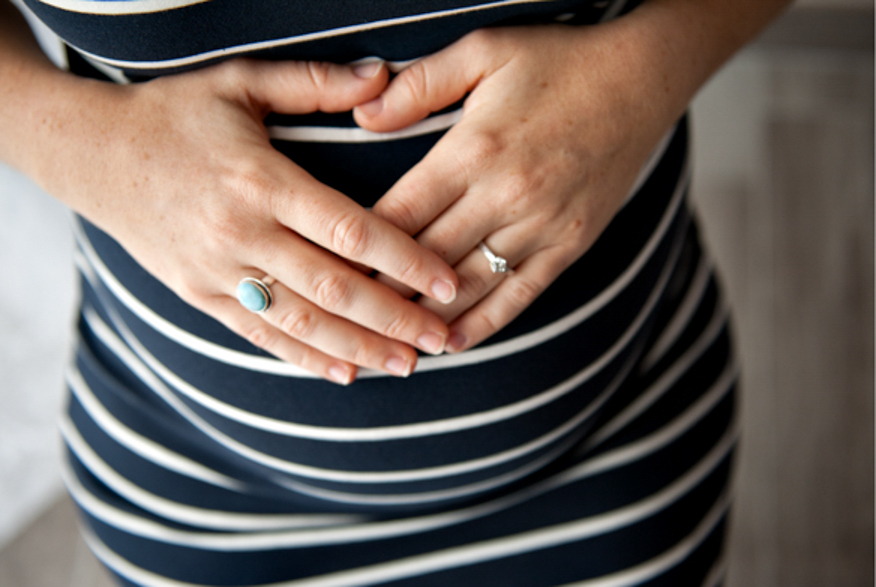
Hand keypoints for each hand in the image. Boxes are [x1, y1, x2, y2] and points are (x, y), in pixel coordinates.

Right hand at [39, 59, 459, 382]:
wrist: (91, 156)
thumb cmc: (174, 115)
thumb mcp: (240, 83)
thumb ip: (314, 83)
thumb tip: (384, 76)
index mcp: (261, 180)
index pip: (349, 231)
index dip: (405, 260)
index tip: (448, 282)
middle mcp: (240, 232)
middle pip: (333, 287)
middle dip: (394, 318)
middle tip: (442, 340)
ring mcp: (215, 270)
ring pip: (300, 320)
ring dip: (358, 348)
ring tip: (407, 365)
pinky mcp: (197, 295)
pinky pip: (258, 334)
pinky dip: (303, 357)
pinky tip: (344, 373)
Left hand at [354, 24, 684, 351]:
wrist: (641, 80)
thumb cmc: (556, 62)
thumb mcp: (483, 50)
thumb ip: (418, 85)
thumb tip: (362, 118)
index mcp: (474, 149)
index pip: (401, 212)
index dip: (360, 248)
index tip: (328, 272)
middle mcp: (506, 194)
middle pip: (428, 258)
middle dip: (381, 292)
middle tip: (342, 318)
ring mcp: (542, 225)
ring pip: (469, 286)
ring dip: (425, 319)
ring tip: (386, 343)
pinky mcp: (571, 244)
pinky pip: (521, 295)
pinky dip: (484, 324)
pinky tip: (452, 344)